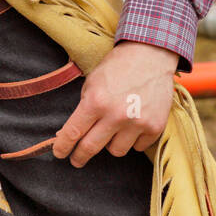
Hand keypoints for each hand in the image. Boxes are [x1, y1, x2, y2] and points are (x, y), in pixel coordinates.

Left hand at [52, 41, 178, 165]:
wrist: (151, 55)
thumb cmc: (119, 67)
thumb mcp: (93, 82)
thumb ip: (83, 108)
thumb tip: (69, 134)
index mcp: (96, 101)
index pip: (72, 133)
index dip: (63, 147)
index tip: (60, 154)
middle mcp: (116, 115)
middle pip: (91, 148)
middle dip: (80, 157)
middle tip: (77, 159)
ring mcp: (137, 122)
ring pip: (116, 151)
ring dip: (111, 144)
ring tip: (114, 130)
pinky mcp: (155, 126)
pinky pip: (138, 147)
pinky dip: (134, 139)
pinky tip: (134, 124)